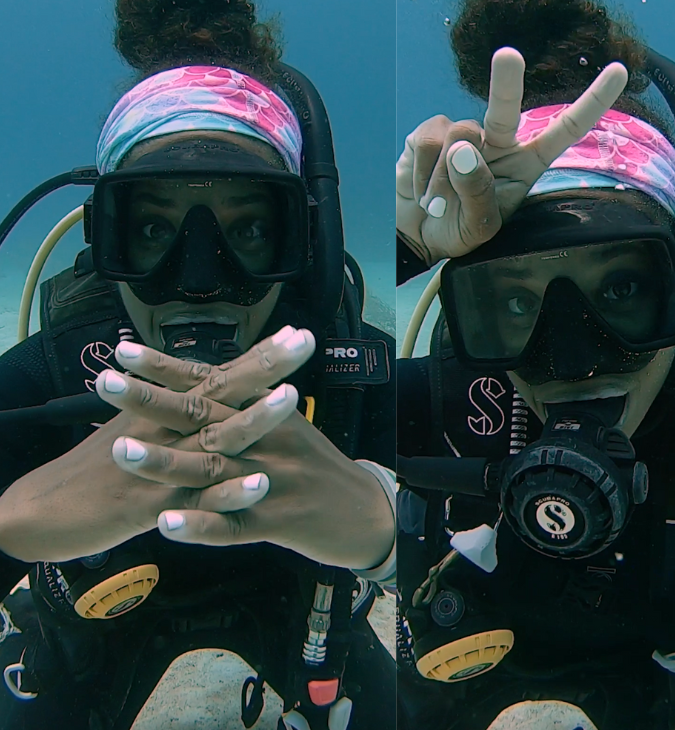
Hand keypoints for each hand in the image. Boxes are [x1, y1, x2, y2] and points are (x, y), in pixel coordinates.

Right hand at [0, 327, 313, 562]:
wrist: (40, 510)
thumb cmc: (94, 470)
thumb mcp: (134, 430)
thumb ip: (171, 411)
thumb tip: (207, 390)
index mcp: (164, 412)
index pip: (218, 377)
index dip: (257, 356)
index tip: (296, 334)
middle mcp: (167, 431)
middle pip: (221, 394)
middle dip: (265, 367)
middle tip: (304, 342)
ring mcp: (165, 469)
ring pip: (216, 442)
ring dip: (253, 418)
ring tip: (291, 397)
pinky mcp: (158, 509)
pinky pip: (202, 502)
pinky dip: (229, 494)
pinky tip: (259, 485)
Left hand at [103, 334, 394, 570]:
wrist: (366, 513)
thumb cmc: (318, 469)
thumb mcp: (291, 427)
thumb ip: (253, 404)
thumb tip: (215, 375)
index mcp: (269, 413)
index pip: (212, 383)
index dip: (167, 368)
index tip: (122, 353)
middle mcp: (267, 440)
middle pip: (204, 417)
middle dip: (151, 400)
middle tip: (104, 384)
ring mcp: (270, 482)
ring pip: (210, 470)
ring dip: (164, 461)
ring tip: (119, 451)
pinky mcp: (275, 523)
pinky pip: (232, 525)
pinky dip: (201, 524)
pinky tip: (167, 524)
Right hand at [395, 48, 628, 263]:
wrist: (417, 234)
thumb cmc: (460, 230)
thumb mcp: (480, 226)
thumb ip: (477, 191)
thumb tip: (462, 148)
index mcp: (529, 162)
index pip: (567, 128)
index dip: (594, 100)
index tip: (621, 70)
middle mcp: (500, 140)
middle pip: (506, 107)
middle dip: (507, 82)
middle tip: (509, 56)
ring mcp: (463, 133)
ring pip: (458, 137)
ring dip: (443, 179)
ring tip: (439, 203)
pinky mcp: (431, 132)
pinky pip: (426, 143)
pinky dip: (421, 174)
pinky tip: (422, 190)